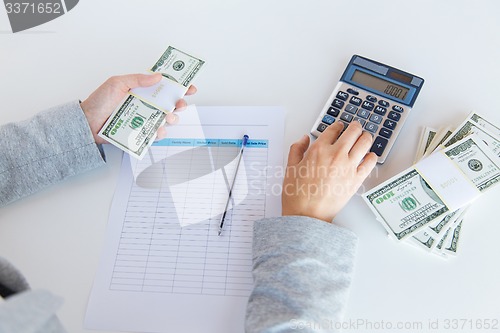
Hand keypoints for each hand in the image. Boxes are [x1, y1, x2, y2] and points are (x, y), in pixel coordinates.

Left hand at [80, 73, 196, 143]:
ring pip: (167, 120)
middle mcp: (146, 104)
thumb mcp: (117, 83)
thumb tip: (157, 76)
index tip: (189, 87)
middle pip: (171, 104)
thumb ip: (137, 79)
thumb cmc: (99, 101)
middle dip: (180, 104)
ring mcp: (145, 119)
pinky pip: (155, 134)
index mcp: (142, 90)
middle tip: (180, 105)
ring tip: (168, 117)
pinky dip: (159, 133)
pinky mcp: (141, 132)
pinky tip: (157, 130)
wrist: (87, 123)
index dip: (180, 87)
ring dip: (172, 119)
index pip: (165, 87)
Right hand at [282, 121, 377, 221]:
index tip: (339, 126)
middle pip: (353, 131)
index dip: (337, 125)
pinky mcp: (357, 179)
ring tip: (364, 138)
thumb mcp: (290, 168)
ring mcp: (348, 166)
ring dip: (365, 137)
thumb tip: (304, 139)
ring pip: (365, 142)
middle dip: (354, 127)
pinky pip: (370, 162)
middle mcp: (336, 154)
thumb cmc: (298, 195)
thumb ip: (297, 149)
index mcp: (319, 150)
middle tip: (355, 127)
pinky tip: (369, 156)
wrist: (307, 215)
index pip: (333, 129)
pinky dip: (372, 156)